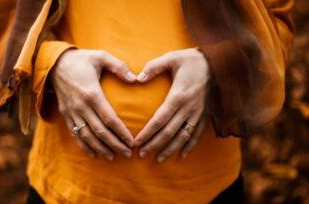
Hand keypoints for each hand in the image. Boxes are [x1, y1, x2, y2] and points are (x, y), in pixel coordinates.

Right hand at [51, 49, 135, 160]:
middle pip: (100, 132)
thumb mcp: (100, 56)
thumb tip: (135, 79)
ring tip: (113, 157)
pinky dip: (84, 146)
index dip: (121, 132)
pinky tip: (94, 154)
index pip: (109, 119)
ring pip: (87, 136)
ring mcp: (72, 112)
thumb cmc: (81, 60)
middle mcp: (81, 106)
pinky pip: (75, 134)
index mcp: (92, 93)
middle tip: (128, 154)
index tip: (132, 141)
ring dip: (101, 148)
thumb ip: (119, 66)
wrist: (54, 63)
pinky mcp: (66, 115)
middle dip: (115, 145)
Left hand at [134, 48, 209, 162]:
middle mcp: (189, 108)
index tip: (137, 142)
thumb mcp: (172, 58)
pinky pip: (197, 134)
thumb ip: (153, 67)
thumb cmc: (192, 60)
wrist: (220, 62)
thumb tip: (137, 78)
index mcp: (178, 95)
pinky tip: (182, 155)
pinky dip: (190, 145)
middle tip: (141, 154)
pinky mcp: (206, 114)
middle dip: (154, 144)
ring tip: (159, 159)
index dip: (147, 133)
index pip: (160, 120)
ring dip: (170, 149)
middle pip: (169, 132)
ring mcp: (198, 113)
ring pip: (183, 136)